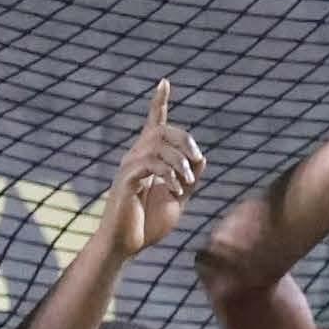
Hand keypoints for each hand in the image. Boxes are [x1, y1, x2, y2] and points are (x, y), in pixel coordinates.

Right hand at [102, 80, 205, 260]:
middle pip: (163, 130)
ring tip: (187, 182)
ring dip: (180, 162)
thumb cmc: (148, 225)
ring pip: (158, 145)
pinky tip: (176, 189)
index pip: (154, 124)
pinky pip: (151, 165)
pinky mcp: (127, 180)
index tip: (164, 82)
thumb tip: (202, 157)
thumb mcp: (177, 199)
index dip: (159, 102)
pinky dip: (169, 175)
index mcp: (148, 159)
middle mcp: (136, 157)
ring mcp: (129, 167)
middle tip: (197, 159)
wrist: (126, 246)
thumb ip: (189, 179)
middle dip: (185, 140)